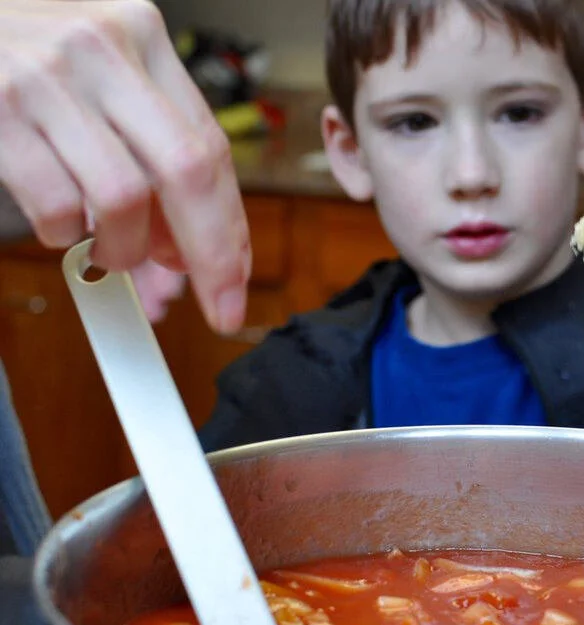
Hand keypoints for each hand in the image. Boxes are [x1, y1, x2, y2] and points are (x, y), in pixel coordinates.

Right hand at [0, 0, 248, 333]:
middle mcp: (103, 51)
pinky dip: (65, 233)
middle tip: (218, 306)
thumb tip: (186, 244)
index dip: (232, 226)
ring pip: (124, 198)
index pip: (211, 148)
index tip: (236, 279)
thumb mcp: (101, 74)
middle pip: (188, 172)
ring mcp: (49, 78)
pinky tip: (63, 224)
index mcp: (142, 36)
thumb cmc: (26, 53)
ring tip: (111, 252)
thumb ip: (149, 144)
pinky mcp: (0, 108)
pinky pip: (57, 204)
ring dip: (125, 250)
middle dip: (211, 255)